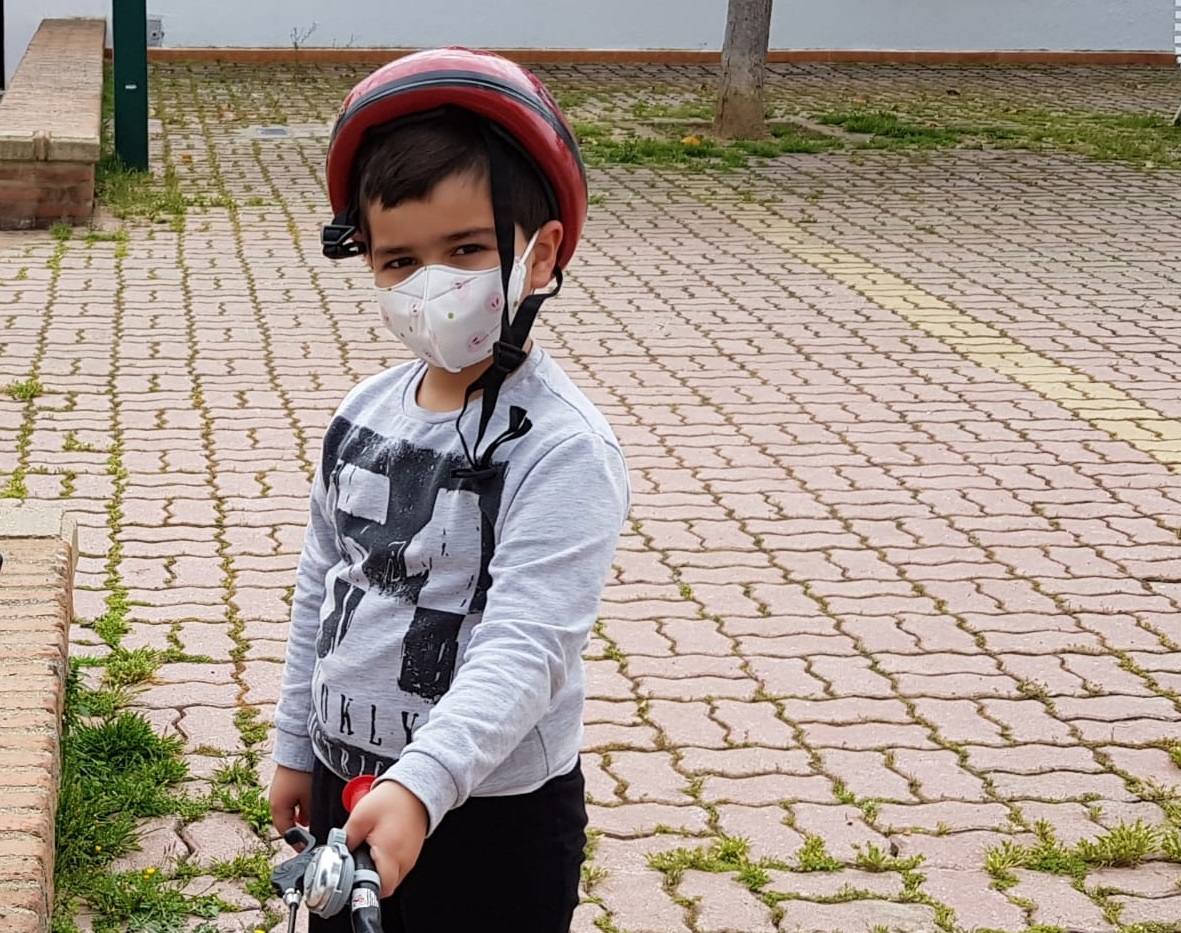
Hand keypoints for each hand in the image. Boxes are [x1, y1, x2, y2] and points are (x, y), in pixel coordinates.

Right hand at [269, 764, 312, 846]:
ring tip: (316, 817)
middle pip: (287, 822)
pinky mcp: (285, 782)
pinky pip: (292, 799)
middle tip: (315, 833)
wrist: (300, 746)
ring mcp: (279, 791)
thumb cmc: (304, 771)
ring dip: (301, 815)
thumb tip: (310, 825)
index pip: (286, 832)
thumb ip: (310, 814)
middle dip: (300, 828)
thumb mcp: (310, 797)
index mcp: (278, 807)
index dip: (297, 841)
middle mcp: (275, 800)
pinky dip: (301, 804)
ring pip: (290, 810)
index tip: (307, 846)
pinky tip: (312, 801)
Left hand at [344, 780, 427, 897]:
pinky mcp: (413, 850)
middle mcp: (404, 860)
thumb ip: (347, 838)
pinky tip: (380, 845)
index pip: (379, 889)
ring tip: (370, 850)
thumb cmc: (392, 799)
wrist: (415, 787)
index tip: (353, 876)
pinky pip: (399, 864)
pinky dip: (388, 861)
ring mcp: (410, 856)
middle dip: (369, 878)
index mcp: (390, 854)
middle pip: (386, 885)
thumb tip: (339, 852)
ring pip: (393, 876)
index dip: (362, 887)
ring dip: (379, 869)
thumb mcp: (360, 817)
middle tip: (359, 863)